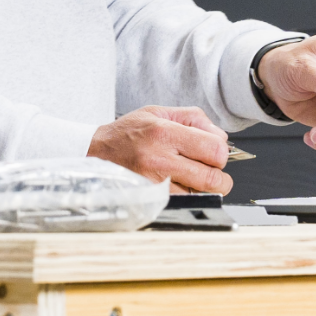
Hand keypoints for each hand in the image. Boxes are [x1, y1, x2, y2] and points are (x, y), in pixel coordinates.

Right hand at [89, 106, 232, 193]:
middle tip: (211, 170)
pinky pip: (184, 203)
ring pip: (201, 195)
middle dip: (219, 176)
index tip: (214, 151)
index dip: (221, 152)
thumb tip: (221, 137)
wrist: (95, 153)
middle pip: (213, 178)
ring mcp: (155, 184)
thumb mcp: (158, 112)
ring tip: (192, 178)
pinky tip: (179, 187)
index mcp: (164, 133)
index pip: (215, 149)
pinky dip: (188, 197)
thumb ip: (194, 118)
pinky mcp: (151, 200)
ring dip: (204, 189)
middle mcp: (160, 160)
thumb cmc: (127, 133)